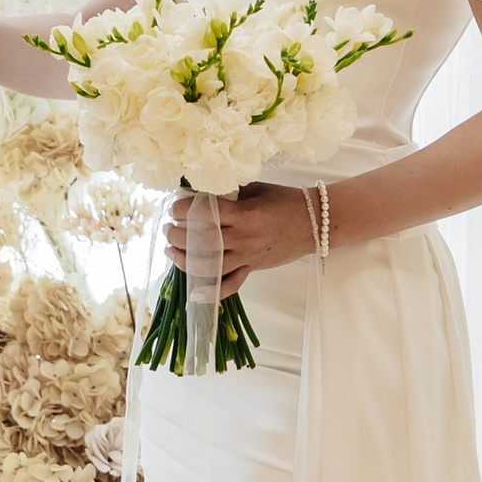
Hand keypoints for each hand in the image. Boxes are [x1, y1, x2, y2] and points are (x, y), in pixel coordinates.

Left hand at [163, 183, 316, 291]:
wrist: (314, 223)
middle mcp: (244, 238)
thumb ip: (228, 192)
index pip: (204, 214)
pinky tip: (193, 293)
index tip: (174, 208)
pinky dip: (212, 292)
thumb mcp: (255, 189)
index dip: (183, 211)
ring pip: (209, 265)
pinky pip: (231, 285)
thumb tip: (198, 193)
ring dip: (184, 260)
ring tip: (171, 249)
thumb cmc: (284, 201)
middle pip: (201, 241)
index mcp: (245, 214)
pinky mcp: (252, 268)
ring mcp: (248, 257)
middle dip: (177, 235)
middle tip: (168, 228)